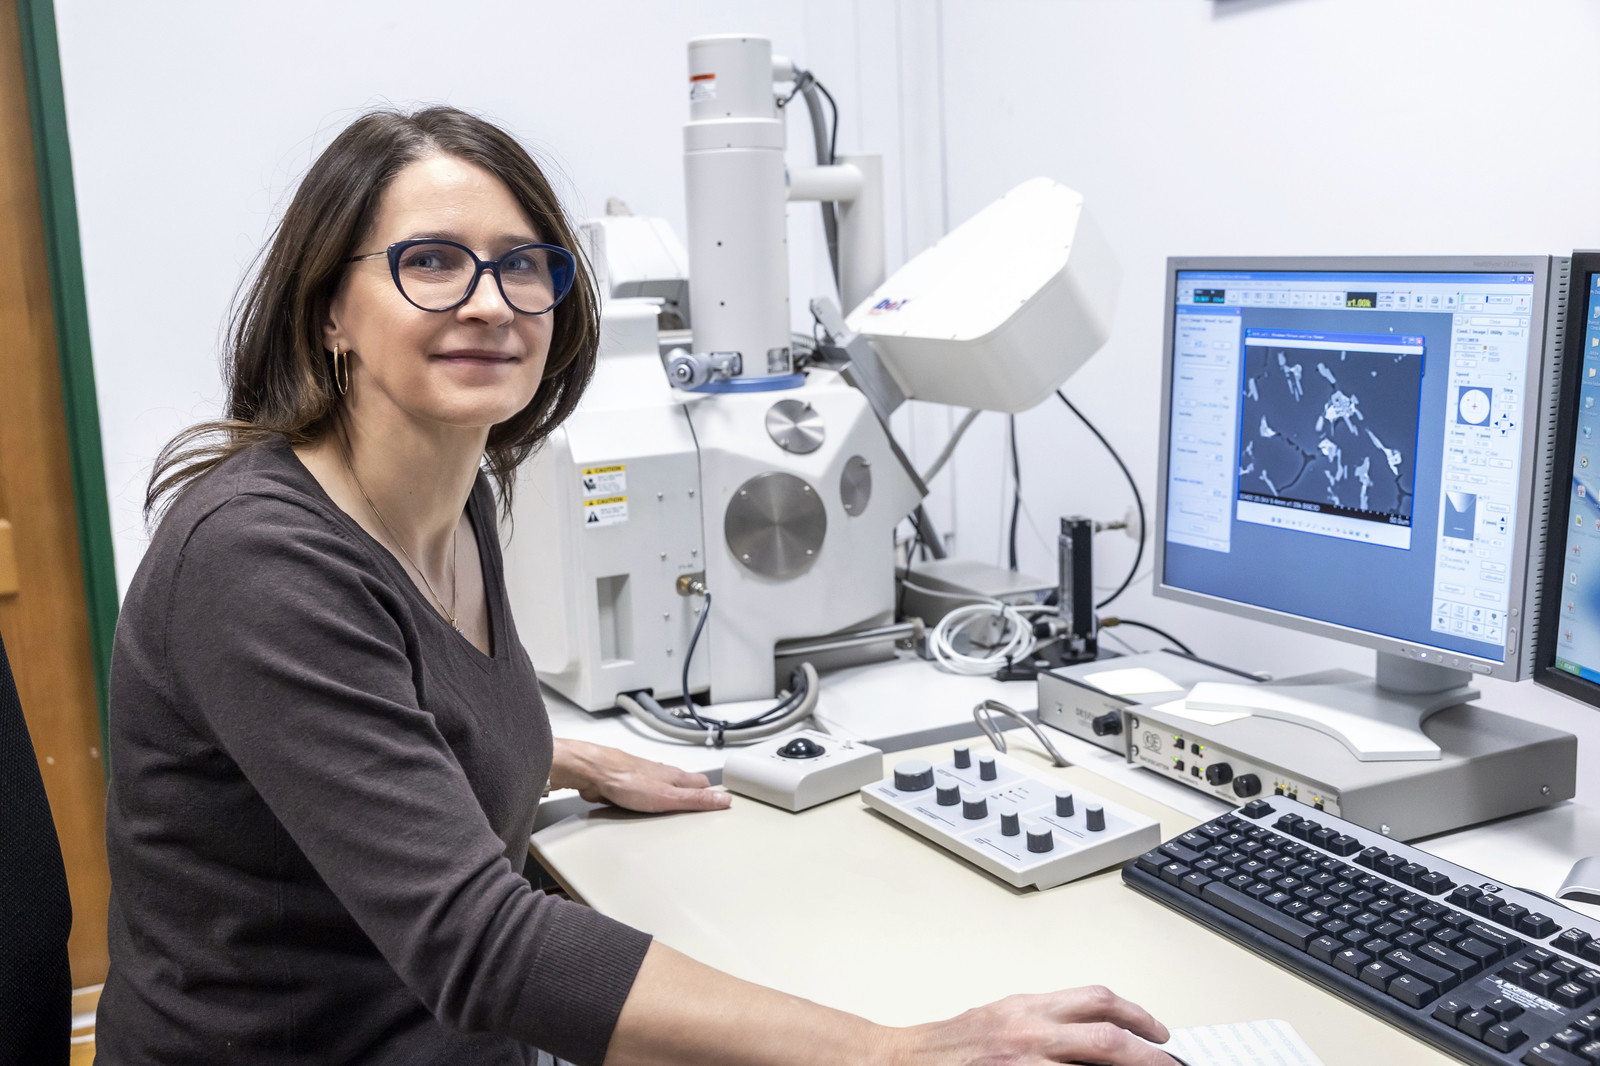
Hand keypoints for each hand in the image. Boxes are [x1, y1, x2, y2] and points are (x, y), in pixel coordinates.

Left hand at [550, 739, 730, 813]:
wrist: (593, 772)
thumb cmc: (626, 780)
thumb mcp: (668, 797)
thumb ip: (696, 799)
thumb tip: (723, 799)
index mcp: (675, 776)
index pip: (703, 783)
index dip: (713, 793)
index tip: (723, 801)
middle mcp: (661, 775)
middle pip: (685, 783)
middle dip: (696, 793)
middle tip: (706, 803)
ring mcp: (643, 778)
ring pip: (664, 787)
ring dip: (673, 795)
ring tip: (682, 804)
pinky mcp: (626, 786)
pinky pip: (644, 794)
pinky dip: (651, 799)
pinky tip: (648, 807)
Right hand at [892, 985, 1179, 1065]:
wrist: (906, 1061)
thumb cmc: (953, 1044)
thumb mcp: (1004, 1016)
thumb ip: (1048, 1021)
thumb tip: (1098, 1034)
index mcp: (1028, 1008)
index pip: (1096, 1002)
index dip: (1137, 1016)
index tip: (1160, 1033)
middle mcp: (1028, 1032)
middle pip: (1105, 1038)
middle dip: (1146, 1054)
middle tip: (1170, 1063)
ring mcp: (1022, 1063)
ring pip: (1090, 1064)